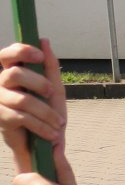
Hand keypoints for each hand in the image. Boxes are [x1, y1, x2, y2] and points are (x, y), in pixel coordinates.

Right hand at [0, 39, 65, 171]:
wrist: (44, 144)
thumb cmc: (48, 112)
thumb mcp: (54, 88)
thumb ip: (49, 66)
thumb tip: (44, 40)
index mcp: (12, 73)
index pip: (6, 55)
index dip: (21, 51)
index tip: (40, 57)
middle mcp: (0, 84)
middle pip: (14, 74)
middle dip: (38, 83)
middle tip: (52, 93)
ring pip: (22, 100)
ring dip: (46, 112)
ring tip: (59, 123)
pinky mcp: (0, 118)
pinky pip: (21, 118)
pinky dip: (42, 126)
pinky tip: (53, 134)